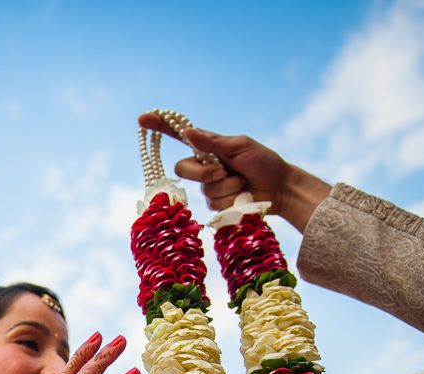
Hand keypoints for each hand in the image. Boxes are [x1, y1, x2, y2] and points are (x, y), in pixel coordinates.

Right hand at [137, 114, 331, 232]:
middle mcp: (205, 165)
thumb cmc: (264, 162)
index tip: (143, 119)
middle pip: (183, 169)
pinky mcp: (216, 204)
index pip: (179, 135)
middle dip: (202, 174)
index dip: (160, 127)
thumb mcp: (240, 146)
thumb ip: (212, 143)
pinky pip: (214, 204)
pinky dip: (231, 200)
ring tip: (243, 183)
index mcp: (209, 147)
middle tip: (222, 173)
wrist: (280, 189)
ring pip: (202, 189)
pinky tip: (243, 196)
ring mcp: (209, 186)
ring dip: (226, 187)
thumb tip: (187, 132)